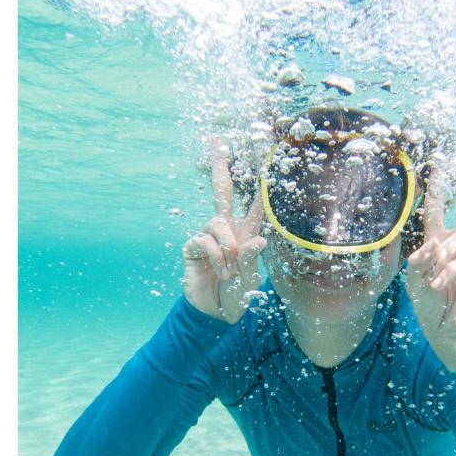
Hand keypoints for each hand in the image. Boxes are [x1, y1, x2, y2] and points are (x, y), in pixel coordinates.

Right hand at [182, 137, 268, 323]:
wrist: (215, 313)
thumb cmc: (238, 294)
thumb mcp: (252, 278)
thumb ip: (254, 259)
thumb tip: (260, 240)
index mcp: (248, 232)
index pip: (257, 201)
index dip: (261, 179)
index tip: (262, 151)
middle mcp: (228, 229)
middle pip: (223, 190)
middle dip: (220, 166)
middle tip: (216, 142)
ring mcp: (209, 236)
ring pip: (217, 222)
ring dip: (227, 247)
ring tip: (231, 269)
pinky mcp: (193, 246)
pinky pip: (204, 240)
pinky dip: (216, 257)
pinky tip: (219, 272)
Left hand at [405, 151, 455, 370]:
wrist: (448, 331)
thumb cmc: (430, 304)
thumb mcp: (414, 279)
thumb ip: (420, 259)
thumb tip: (436, 244)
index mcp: (438, 239)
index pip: (438, 206)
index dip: (440, 184)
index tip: (443, 160)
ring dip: (444, 256)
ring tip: (434, 279)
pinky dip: (450, 270)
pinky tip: (439, 284)